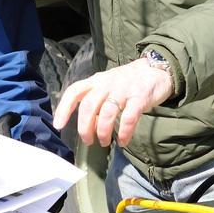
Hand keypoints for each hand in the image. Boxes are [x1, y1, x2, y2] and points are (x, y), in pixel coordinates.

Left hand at [52, 58, 174, 147]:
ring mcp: (124, 90)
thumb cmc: (127, 82)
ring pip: (107, 113)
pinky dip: (124, 133)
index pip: (75, 91)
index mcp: (96, 81)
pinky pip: (128, 118)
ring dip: (103, 132)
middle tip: (88, 141)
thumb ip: (96, 101)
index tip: (58, 125)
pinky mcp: (140, 98)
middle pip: (89, 106)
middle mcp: (107, 84)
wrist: (156, 70)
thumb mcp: (107, 84)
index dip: (64, 108)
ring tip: (104, 142)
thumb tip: (87, 126)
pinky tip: (122, 141)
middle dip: (85, 127)